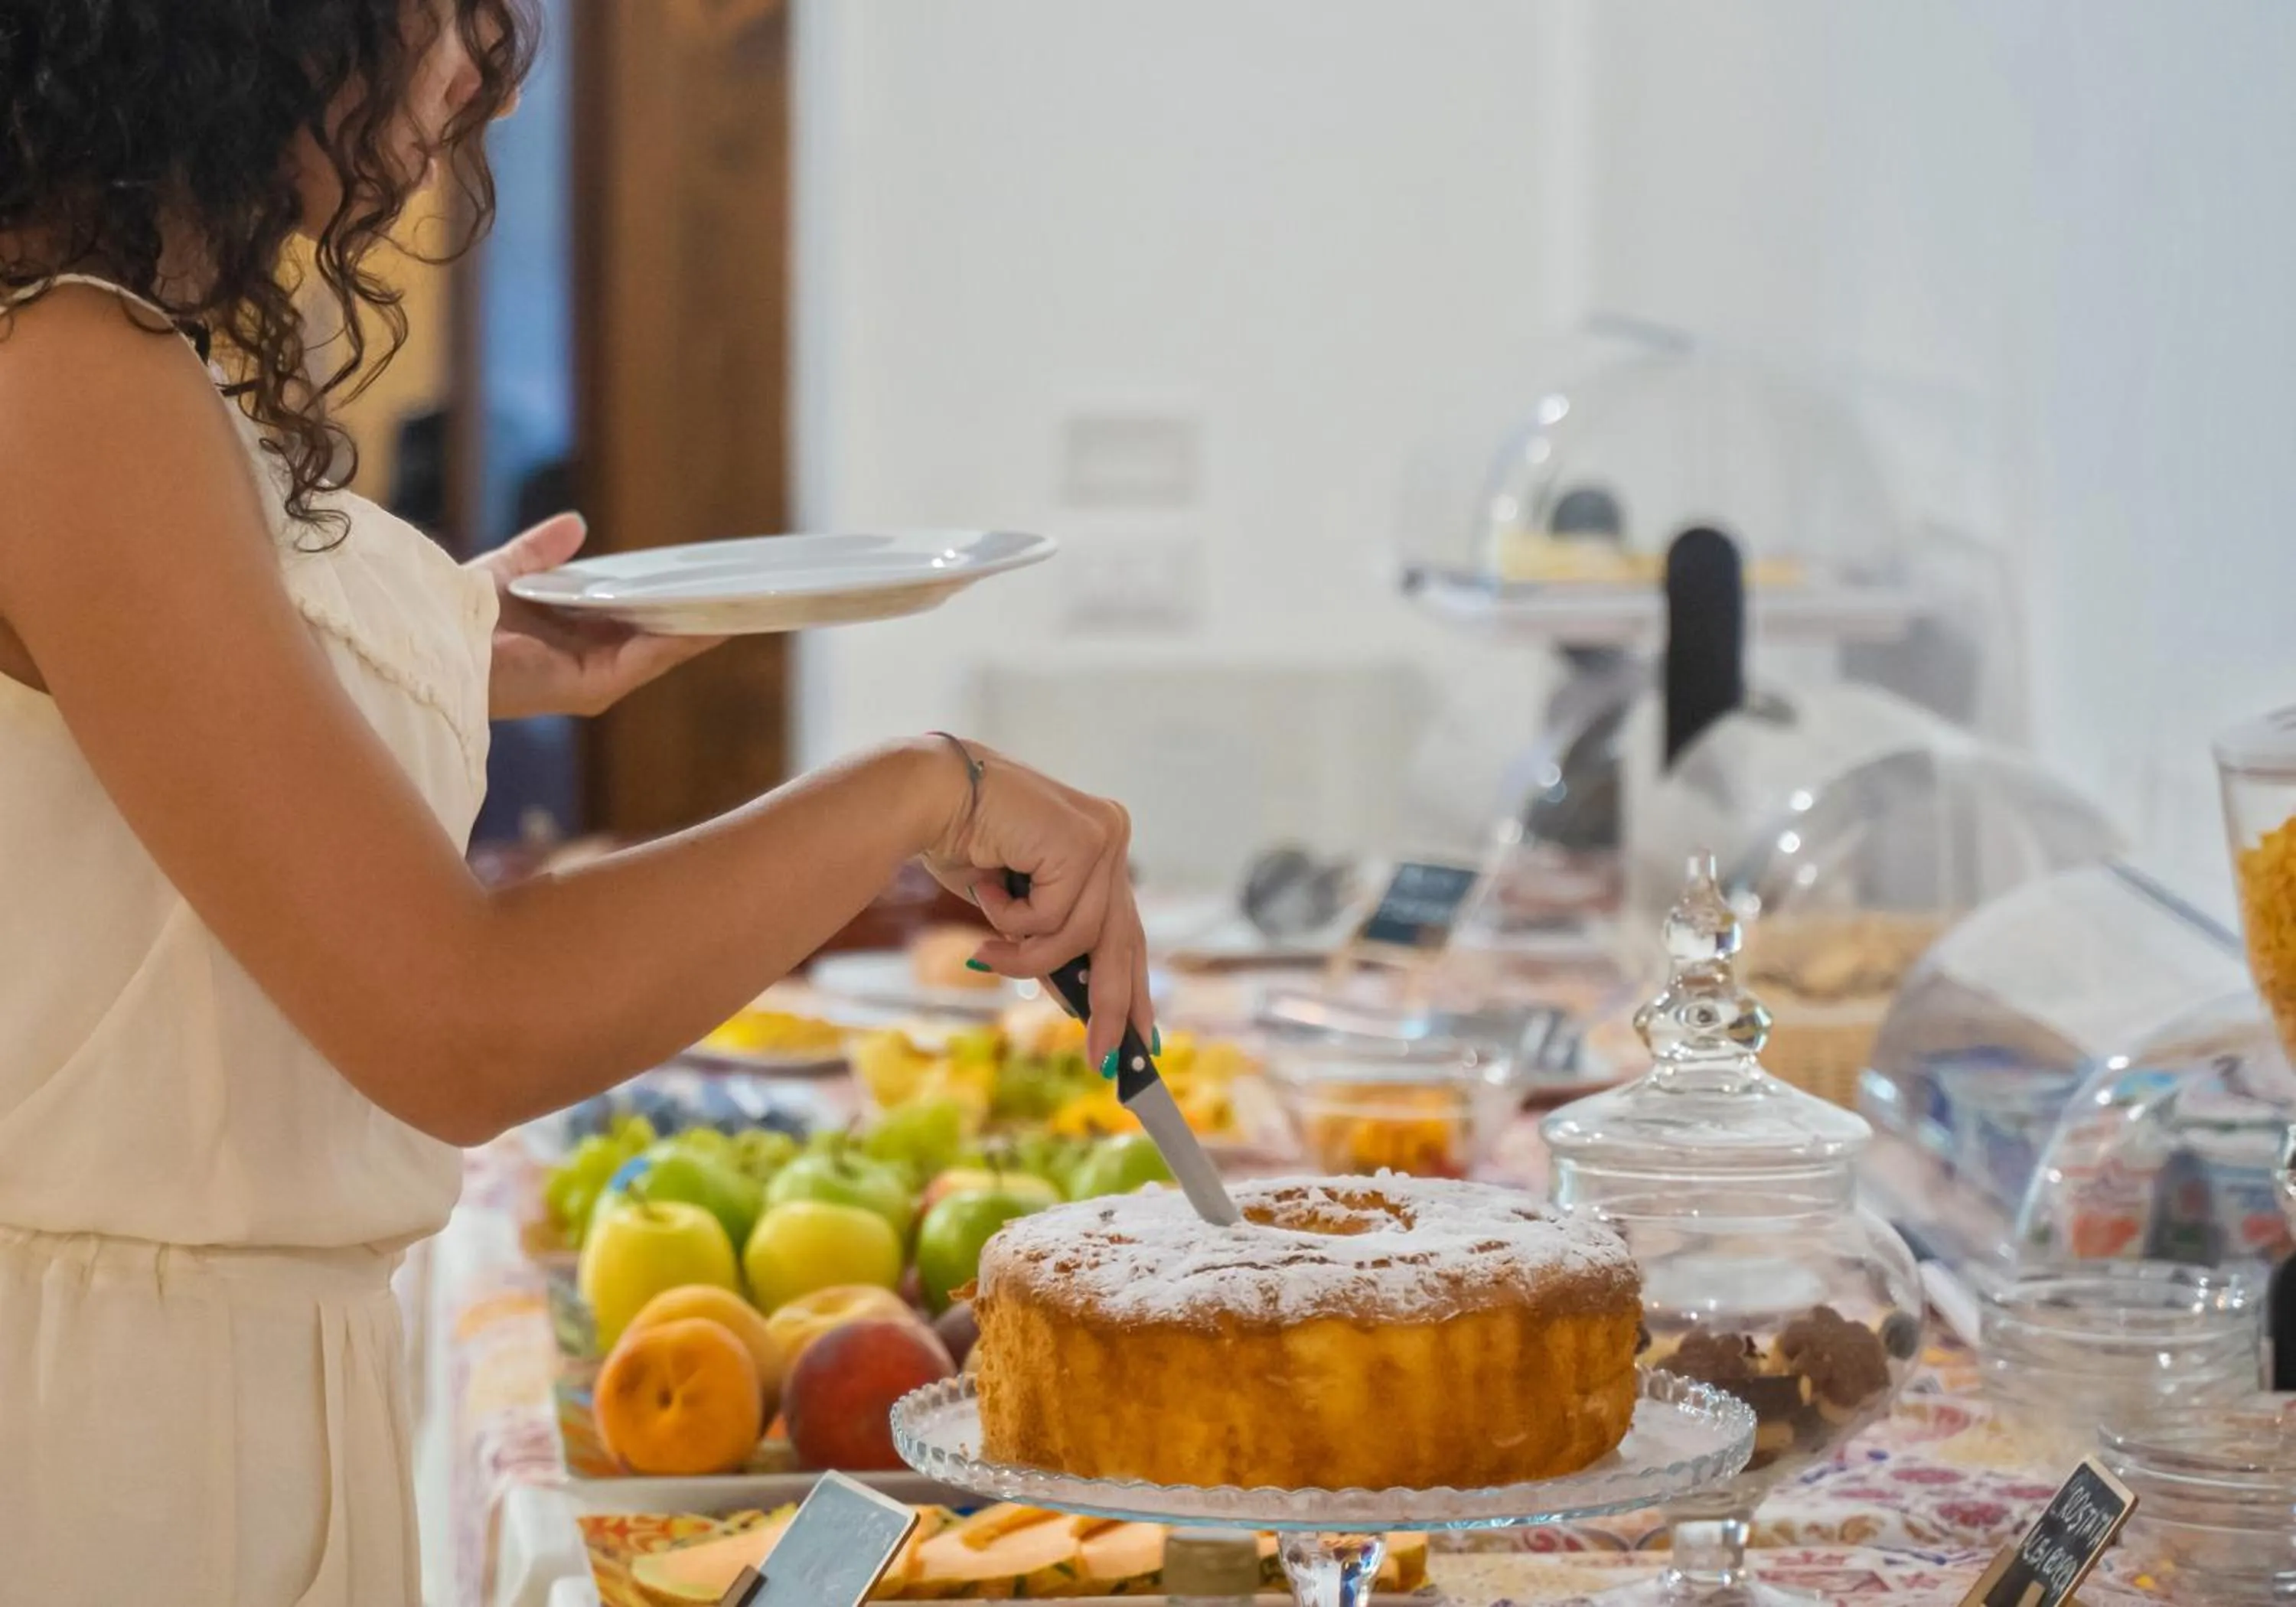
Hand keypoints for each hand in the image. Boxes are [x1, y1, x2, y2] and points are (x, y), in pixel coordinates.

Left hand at [470, 515, 725, 719]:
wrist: (430, 640)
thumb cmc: (455, 614)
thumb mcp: (510, 572)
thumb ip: (541, 552)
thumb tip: (575, 524)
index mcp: (573, 644)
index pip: (632, 623)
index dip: (666, 602)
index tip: (699, 581)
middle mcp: (590, 667)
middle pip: (657, 639)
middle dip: (695, 614)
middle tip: (737, 587)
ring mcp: (596, 680)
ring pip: (662, 649)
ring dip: (700, 626)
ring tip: (738, 599)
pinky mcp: (593, 687)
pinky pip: (649, 657)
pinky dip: (681, 638)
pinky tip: (709, 618)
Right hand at [918, 739, 1152, 1068]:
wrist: (927, 793)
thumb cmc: (960, 843)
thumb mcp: (1014, 907)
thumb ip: (1050, 941)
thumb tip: (1079, 1003)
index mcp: (1099, 848)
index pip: (1126, 931)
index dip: (1133, 987)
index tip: (1143, 1036)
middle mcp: (1110, 837)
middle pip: (1121, 942)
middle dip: (1110, 1006)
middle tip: (1102, 1059)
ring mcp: (1103, 837)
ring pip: (1080, 938)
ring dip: (1026, 956)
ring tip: (987, 950)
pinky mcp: (1084, 842)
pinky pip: (1052, 919)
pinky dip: (1010, 919)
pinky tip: (986, 887)